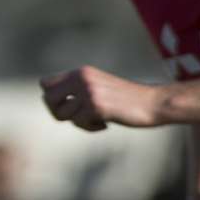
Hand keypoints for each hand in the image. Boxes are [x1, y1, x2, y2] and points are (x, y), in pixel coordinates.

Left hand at [41, 66, 165, 130]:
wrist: (154, 102)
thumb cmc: (127, 99)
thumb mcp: (98, 86)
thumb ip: (77, 89)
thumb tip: (49, 101)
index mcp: (81, 72)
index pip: (45, 83)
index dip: (52, 98)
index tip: (69, 106)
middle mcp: (82, 78)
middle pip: (47, 99)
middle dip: (59, 112)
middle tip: (78, 117)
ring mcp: (89, 91)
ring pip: (62, 114)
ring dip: (78, 122)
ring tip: (97, 119)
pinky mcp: (96, 106)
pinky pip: (78, 122)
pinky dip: (91, 128)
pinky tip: (105, 124)